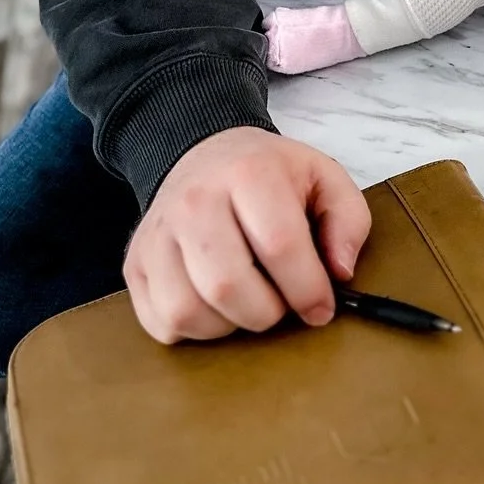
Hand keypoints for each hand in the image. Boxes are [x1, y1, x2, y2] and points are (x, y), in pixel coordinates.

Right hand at [124, 127, 370, 346]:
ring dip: (230, 325)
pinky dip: (194, 330)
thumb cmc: (268, 175)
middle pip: (227, 286)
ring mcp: (158, 234)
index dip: (307, 289)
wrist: (205, 153)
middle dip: (268, 312)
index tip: (322, 307)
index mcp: (248, 174)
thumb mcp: (323, 178)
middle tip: (281, 303)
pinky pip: (161, 323)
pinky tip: (216, 306)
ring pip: (188, 311)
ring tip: (249, 303)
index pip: (279, 246)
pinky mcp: (135, 263)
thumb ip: (348, 221)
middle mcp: (195, 201)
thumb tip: (340, 273)